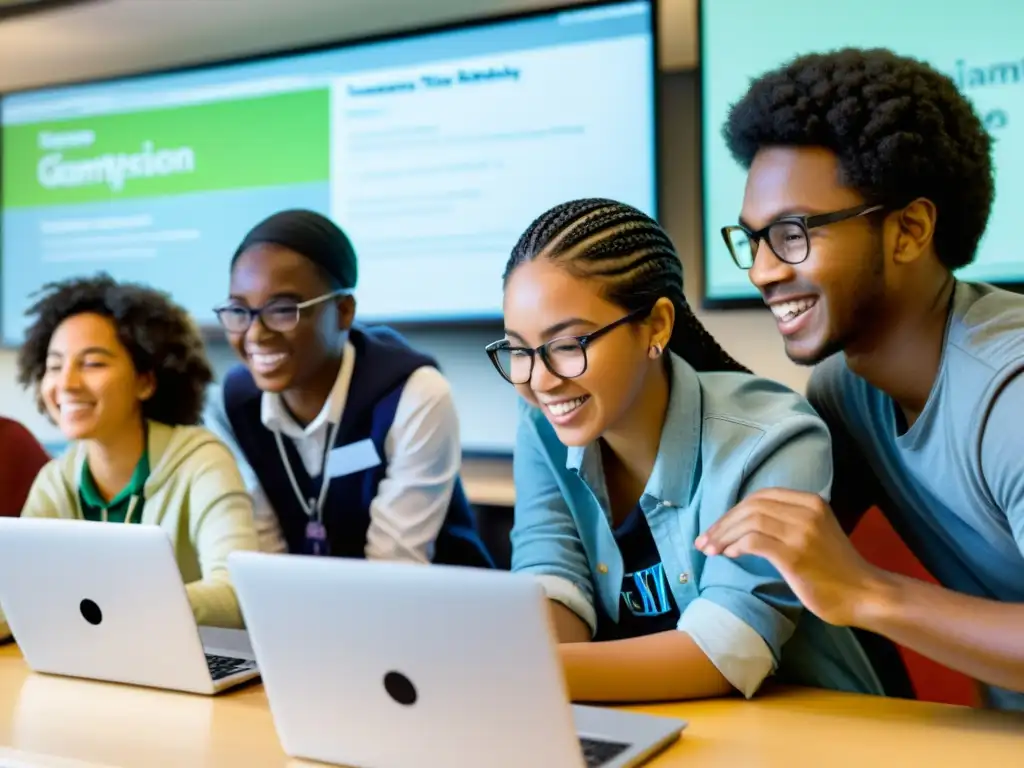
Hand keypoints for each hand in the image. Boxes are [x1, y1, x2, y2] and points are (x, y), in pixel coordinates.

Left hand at [695, 488, 881, 626]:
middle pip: (751, 507)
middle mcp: (806, 511)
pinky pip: (755, 542)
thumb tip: (745, 526)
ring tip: (711, 550)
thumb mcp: (815, 533)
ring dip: (724, 535)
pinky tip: (729, 555)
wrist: (864, 594)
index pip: (761, 496)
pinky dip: (736, 546)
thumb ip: (787, 523)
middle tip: (704, 541)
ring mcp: (801, 532)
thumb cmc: (836, 570)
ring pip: (749, 521)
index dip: (734, 511)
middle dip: (723, 523)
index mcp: (810, 502)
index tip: (717, 528)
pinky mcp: (795, 554)